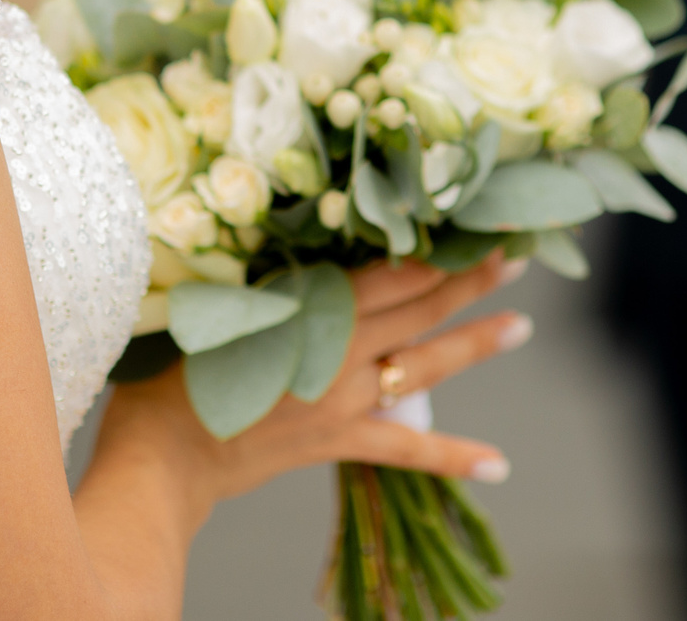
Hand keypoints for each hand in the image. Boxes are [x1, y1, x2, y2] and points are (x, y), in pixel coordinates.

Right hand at [97, 254, 532, 518]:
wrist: (167, 451)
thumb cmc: (177, 369)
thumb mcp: (226, 306)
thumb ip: (275, 283)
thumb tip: (310, 249)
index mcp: (312, 310)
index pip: (390, 273)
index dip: (436, 250)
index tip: (471, 225)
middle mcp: (339, 351)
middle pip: (418, 309)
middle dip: (469, 282)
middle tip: (513, 257)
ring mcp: (344, 399)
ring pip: (424, 366)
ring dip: (474, 344)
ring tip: (519, 325)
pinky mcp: (339, 441)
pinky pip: (407, 449)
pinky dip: (454, 456)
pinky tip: (499, 462)